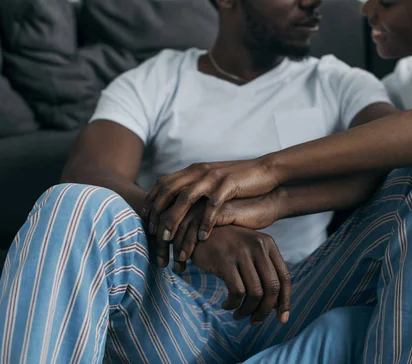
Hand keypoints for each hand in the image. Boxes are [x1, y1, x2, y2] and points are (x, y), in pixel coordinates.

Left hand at [142, 158, 279, 263]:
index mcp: (193, 170)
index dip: (151, 203)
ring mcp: (214, 177)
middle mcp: (199, 171)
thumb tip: (176, 207)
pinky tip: (202, 238)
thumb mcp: (212, 184)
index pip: (163, 184)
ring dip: (175, 220)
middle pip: (169, 192)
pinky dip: (205, 222)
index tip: (145, 223)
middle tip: (153, 237)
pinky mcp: (229, 184)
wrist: (266, 173)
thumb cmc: (239, 184)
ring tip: (169, 241)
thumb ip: (195, 191)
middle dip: (158, 215)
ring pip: (185, 199)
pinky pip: (213, 205)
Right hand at [190, 225, 290, 325]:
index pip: (285, 277)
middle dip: (265, 310)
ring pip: (255, 293)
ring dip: (247, 310)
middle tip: (255, 320)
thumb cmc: (227, 247)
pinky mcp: (225, 260)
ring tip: (239, 315)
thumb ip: (264, 271)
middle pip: (272, 288)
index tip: (282, 318)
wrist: (199, 231)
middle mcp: (258, 246)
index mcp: (268, 244)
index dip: (285, 301)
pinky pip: (237, 292)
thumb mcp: (249, 252)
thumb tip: (277, 305)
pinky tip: (227, 305)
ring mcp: (242, 252)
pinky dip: (233, 304)